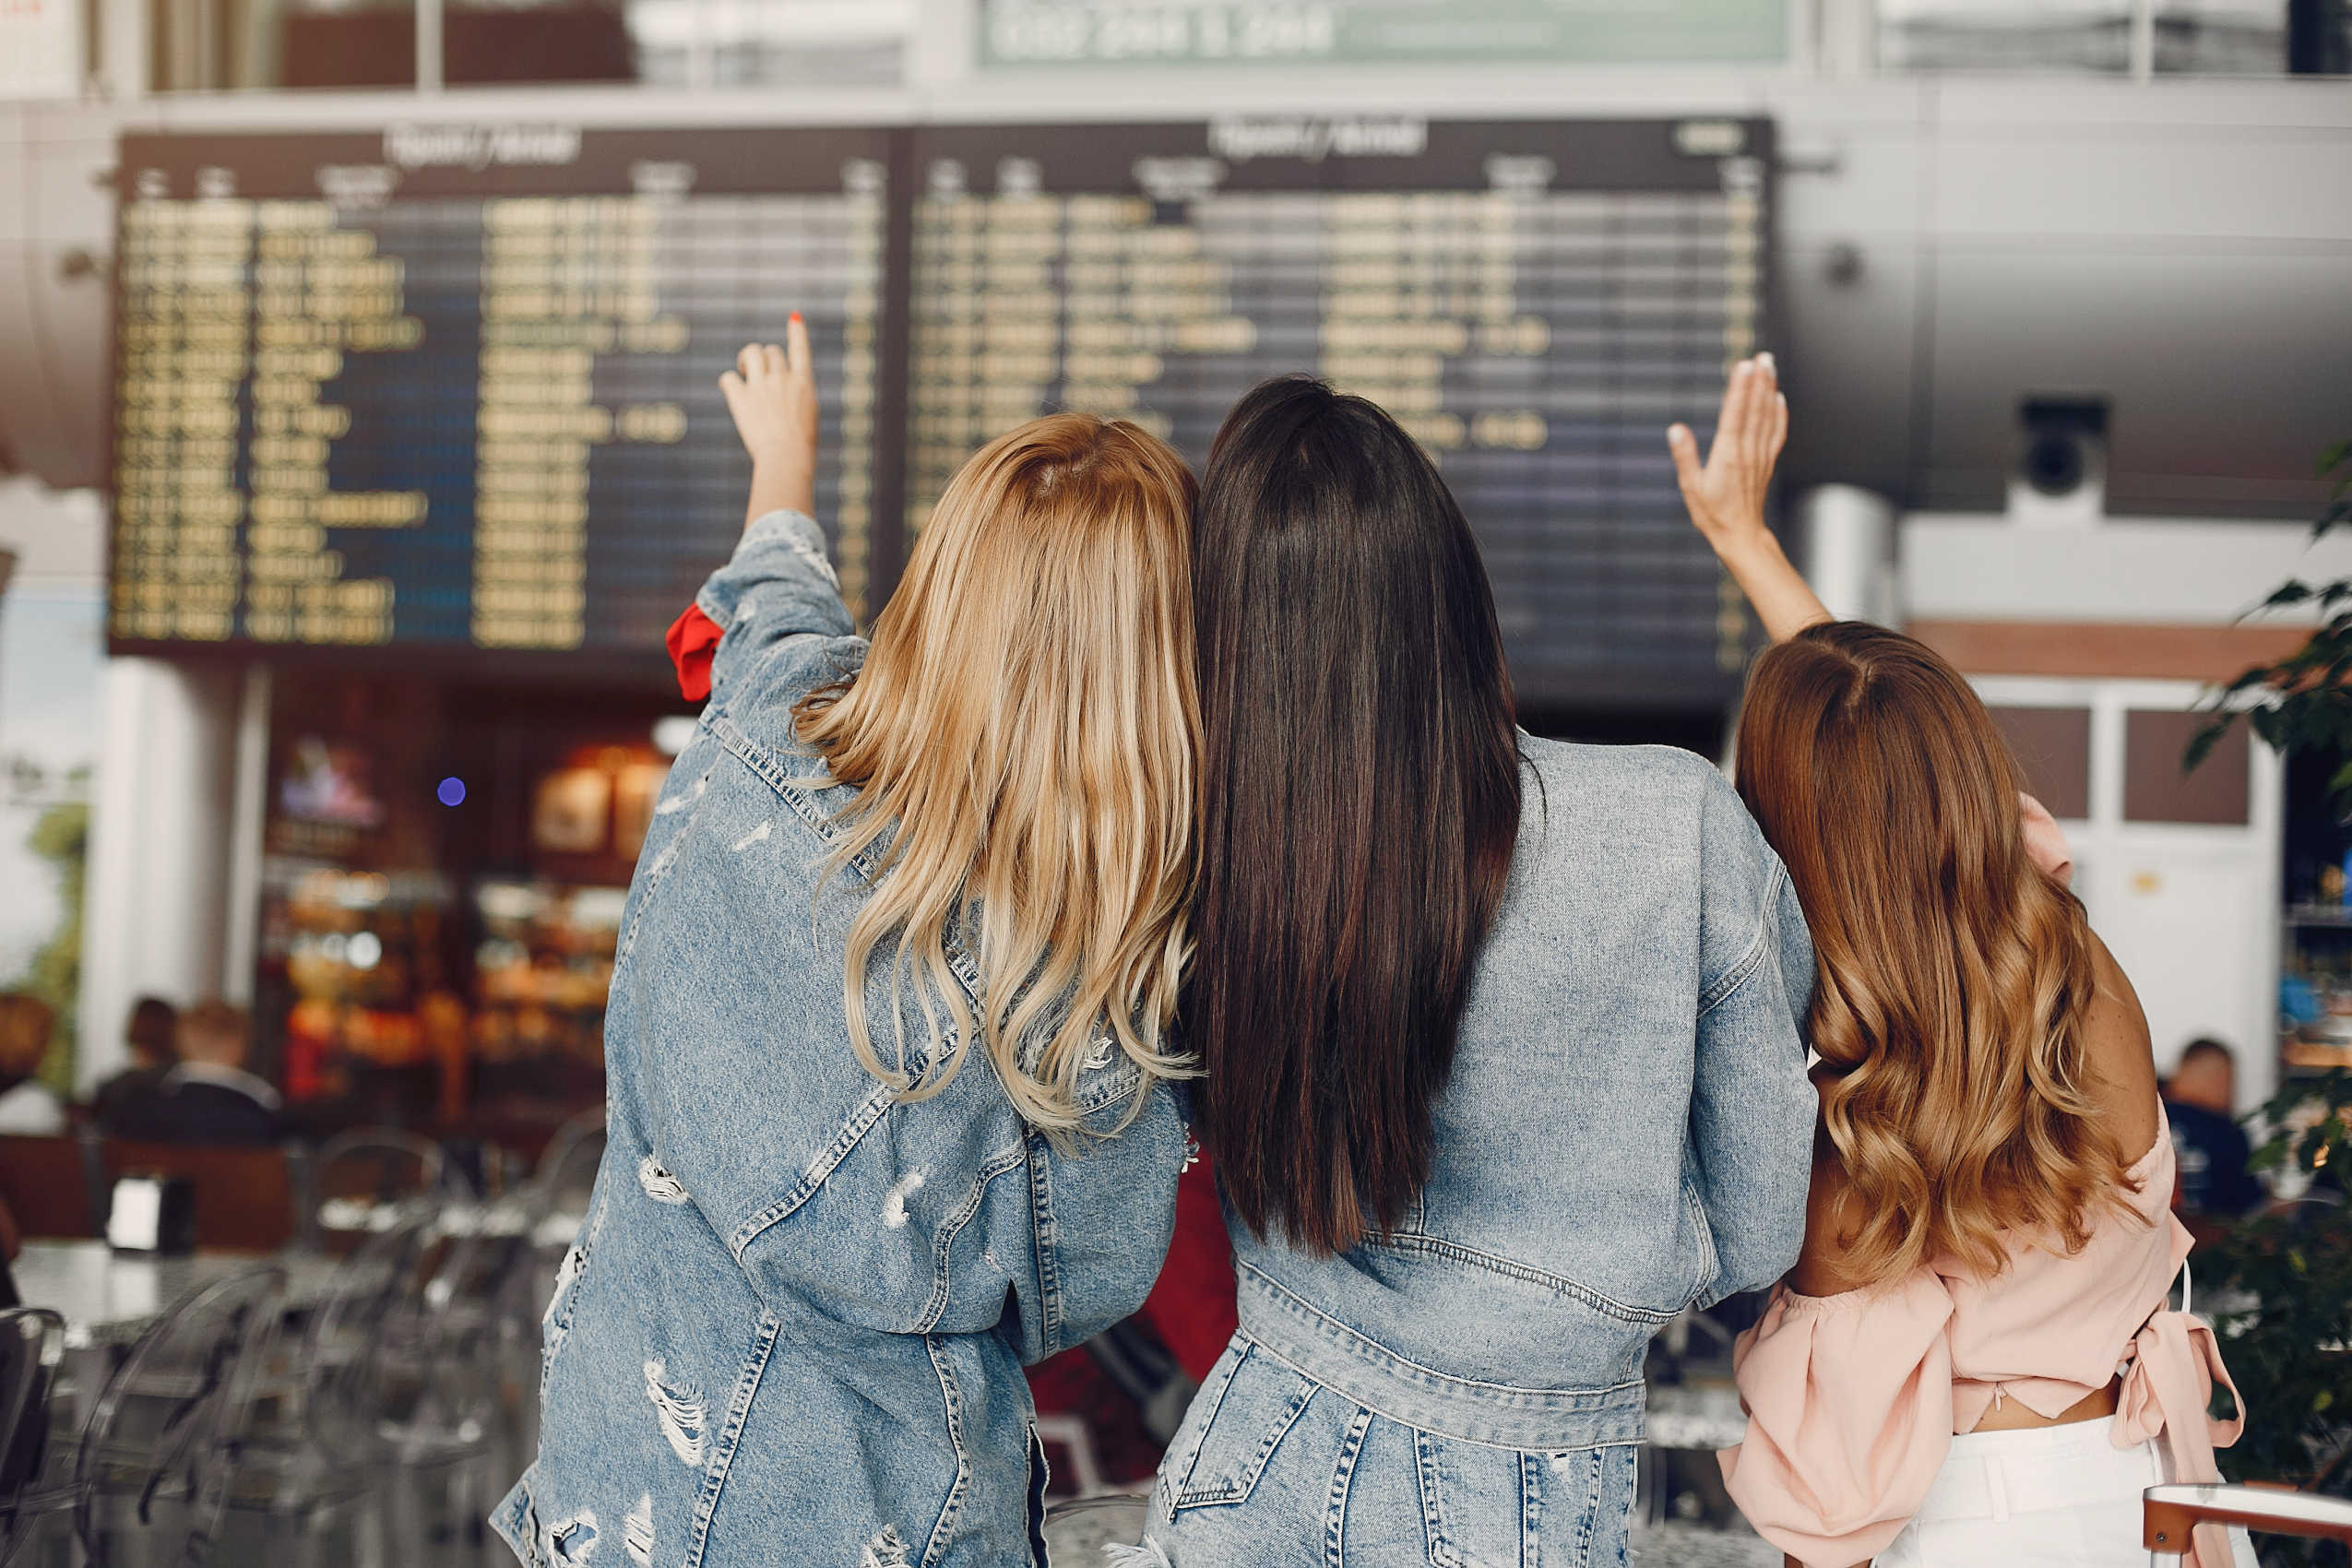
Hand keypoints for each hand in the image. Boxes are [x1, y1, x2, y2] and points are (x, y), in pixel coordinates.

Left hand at [718, 314, 818, 523]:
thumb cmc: (800, 447)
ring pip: (751, 353)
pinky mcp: (742, 398)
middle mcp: (783, 378)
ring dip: (746, 359)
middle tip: (757, 373)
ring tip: (744, 373)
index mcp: (804, 384)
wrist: (787, 457)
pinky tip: (731, 391)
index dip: (797, 332)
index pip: (801, 350)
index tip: (794, 318)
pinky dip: (728, 382)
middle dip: (764, 358)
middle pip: (771, 351)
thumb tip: (782, 392)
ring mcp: (762, 386)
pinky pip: (728, 378)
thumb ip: (795, 399)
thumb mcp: (806, 418)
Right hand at [1667, 355, 1826, 642]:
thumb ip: (1685, 457)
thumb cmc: (1712, 515)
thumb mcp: (1691, 488)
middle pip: (1755, 409)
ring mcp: (1760, 456)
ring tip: (1770, 366)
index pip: (1735, 415)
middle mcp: (1747, 452)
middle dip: (1758, 381)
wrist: (1741, 536)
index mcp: (1727, 456)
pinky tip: (1778, 398)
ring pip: (1766, 416)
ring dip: (1769, 389)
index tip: (1745, 366)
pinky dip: (1779, 413)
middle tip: (1762, 356)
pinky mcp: (1766, 462)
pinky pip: (1776, 432)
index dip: (1740, 389)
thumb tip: (1675, 429)